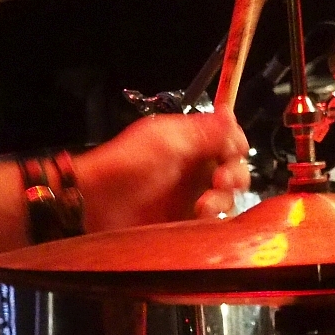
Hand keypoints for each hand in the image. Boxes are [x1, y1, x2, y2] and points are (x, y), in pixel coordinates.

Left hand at [73, 112, 249, 231]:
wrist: (98, 205)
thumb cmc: (130, 165)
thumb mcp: (169, 140)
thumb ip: (206, 130)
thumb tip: (230, 112)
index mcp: (190, 141)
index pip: (227, 138)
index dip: (236, 144)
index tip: (234, 152)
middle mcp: (193, 167)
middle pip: (232, 168)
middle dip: (234, 174)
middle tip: (220, 181)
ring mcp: (190, 196)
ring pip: (226, 197)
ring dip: (223, 199)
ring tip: (204, 205)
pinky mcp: (185, 221)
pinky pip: (213, 221)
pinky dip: (214, 220)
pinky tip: (200, 217)